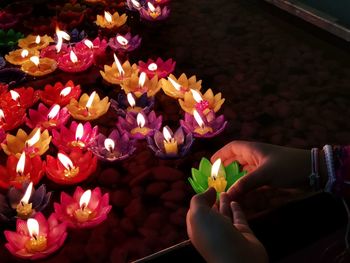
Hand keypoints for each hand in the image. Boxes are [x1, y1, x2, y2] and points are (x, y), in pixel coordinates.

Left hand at [186, 188, 267, 262]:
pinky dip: (236, 209)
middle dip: (212, 201)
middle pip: (210, 213)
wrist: (238, 260)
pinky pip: (238, 218)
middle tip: (217, 187)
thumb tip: (209, 190)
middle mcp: (211, 231)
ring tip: (225, 191)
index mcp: (197, 228)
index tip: (207, 187)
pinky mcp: (243, 234)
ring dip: (224, 203)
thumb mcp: (198, 215)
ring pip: (224, 214)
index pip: (196, 211)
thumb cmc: (214, 236)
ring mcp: (227, 233)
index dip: (201, 199)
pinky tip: (235, 201)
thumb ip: (199, 200)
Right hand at [211, 141, 325, 199]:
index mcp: (253, 149)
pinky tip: (240, 192)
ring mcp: (262, 165)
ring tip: (224, 187)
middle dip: (225, 167)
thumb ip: (245, 184)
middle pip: (236, 159)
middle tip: (215, 179)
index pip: (232, 148)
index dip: (220, 154)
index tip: (210, 164)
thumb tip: (227, 194)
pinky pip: (252, 178)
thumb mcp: (264, 174)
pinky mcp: (269, 175)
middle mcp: (255, 156)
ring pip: (243, 169)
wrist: (313, 171)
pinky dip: (245, 184)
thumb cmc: (287, 167)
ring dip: (235, 177)